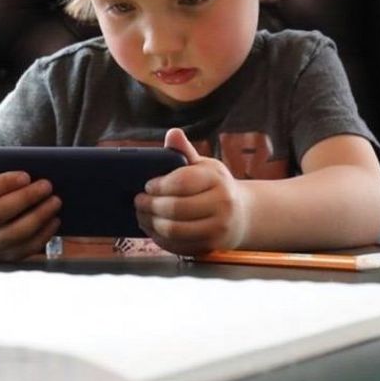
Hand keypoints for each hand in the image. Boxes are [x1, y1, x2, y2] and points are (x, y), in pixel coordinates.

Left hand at [134, 128, 248, 253]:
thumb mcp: (204, 166)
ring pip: (174, 230)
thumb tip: (172, 133)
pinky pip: (178, 246)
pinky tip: (153, 229)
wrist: (241, 214)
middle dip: (150, 206)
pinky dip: (160, 239)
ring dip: (151, 223)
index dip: (159, 185)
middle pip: (175, 209)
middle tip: (138, 201)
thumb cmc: (215, 186)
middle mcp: (222, 204)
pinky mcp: (210, 247)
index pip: (182, 182)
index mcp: (216, 179)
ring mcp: (217, 228)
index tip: (147, 185)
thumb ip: (185, 151)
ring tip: (142, 215)